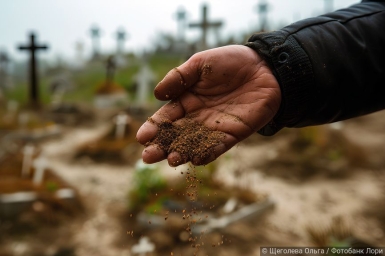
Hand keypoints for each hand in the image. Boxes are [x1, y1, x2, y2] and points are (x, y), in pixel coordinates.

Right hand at [136, 45, 280, 165]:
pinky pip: (217, 147)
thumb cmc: (230, 62)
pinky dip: (207, 154)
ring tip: (171, 159)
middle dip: (161, 146)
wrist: (264, 68)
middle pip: (176, 135)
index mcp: (186, 100)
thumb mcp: (200, 64)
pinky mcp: (232, 134)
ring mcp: (214, 127)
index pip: (166, 117)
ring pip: (193, 145)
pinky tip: (195, 160)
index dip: (154, 127)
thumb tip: (156, 94)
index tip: (142, 137)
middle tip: (148, 157)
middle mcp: (197, 117)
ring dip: (182, 154)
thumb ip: (179, 77)